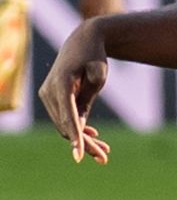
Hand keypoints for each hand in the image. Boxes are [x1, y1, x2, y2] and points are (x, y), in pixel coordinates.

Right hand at [38, 22, 110, 164]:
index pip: (68, 116)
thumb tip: (80, 127)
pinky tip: (96, 136)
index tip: (79, 156)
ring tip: (105, 152)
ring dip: (83, 138)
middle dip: (84, 143)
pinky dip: (78, 129)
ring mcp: (47, 95)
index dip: (75, 137)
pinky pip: (64, 119)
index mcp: (60, 83)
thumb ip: (88, 99)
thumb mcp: (99, 76)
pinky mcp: (51, 98)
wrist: (83, 41)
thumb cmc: (94, 57)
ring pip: (64, 125)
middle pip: (66, 125)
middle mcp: (49, 91)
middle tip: (105, 158)